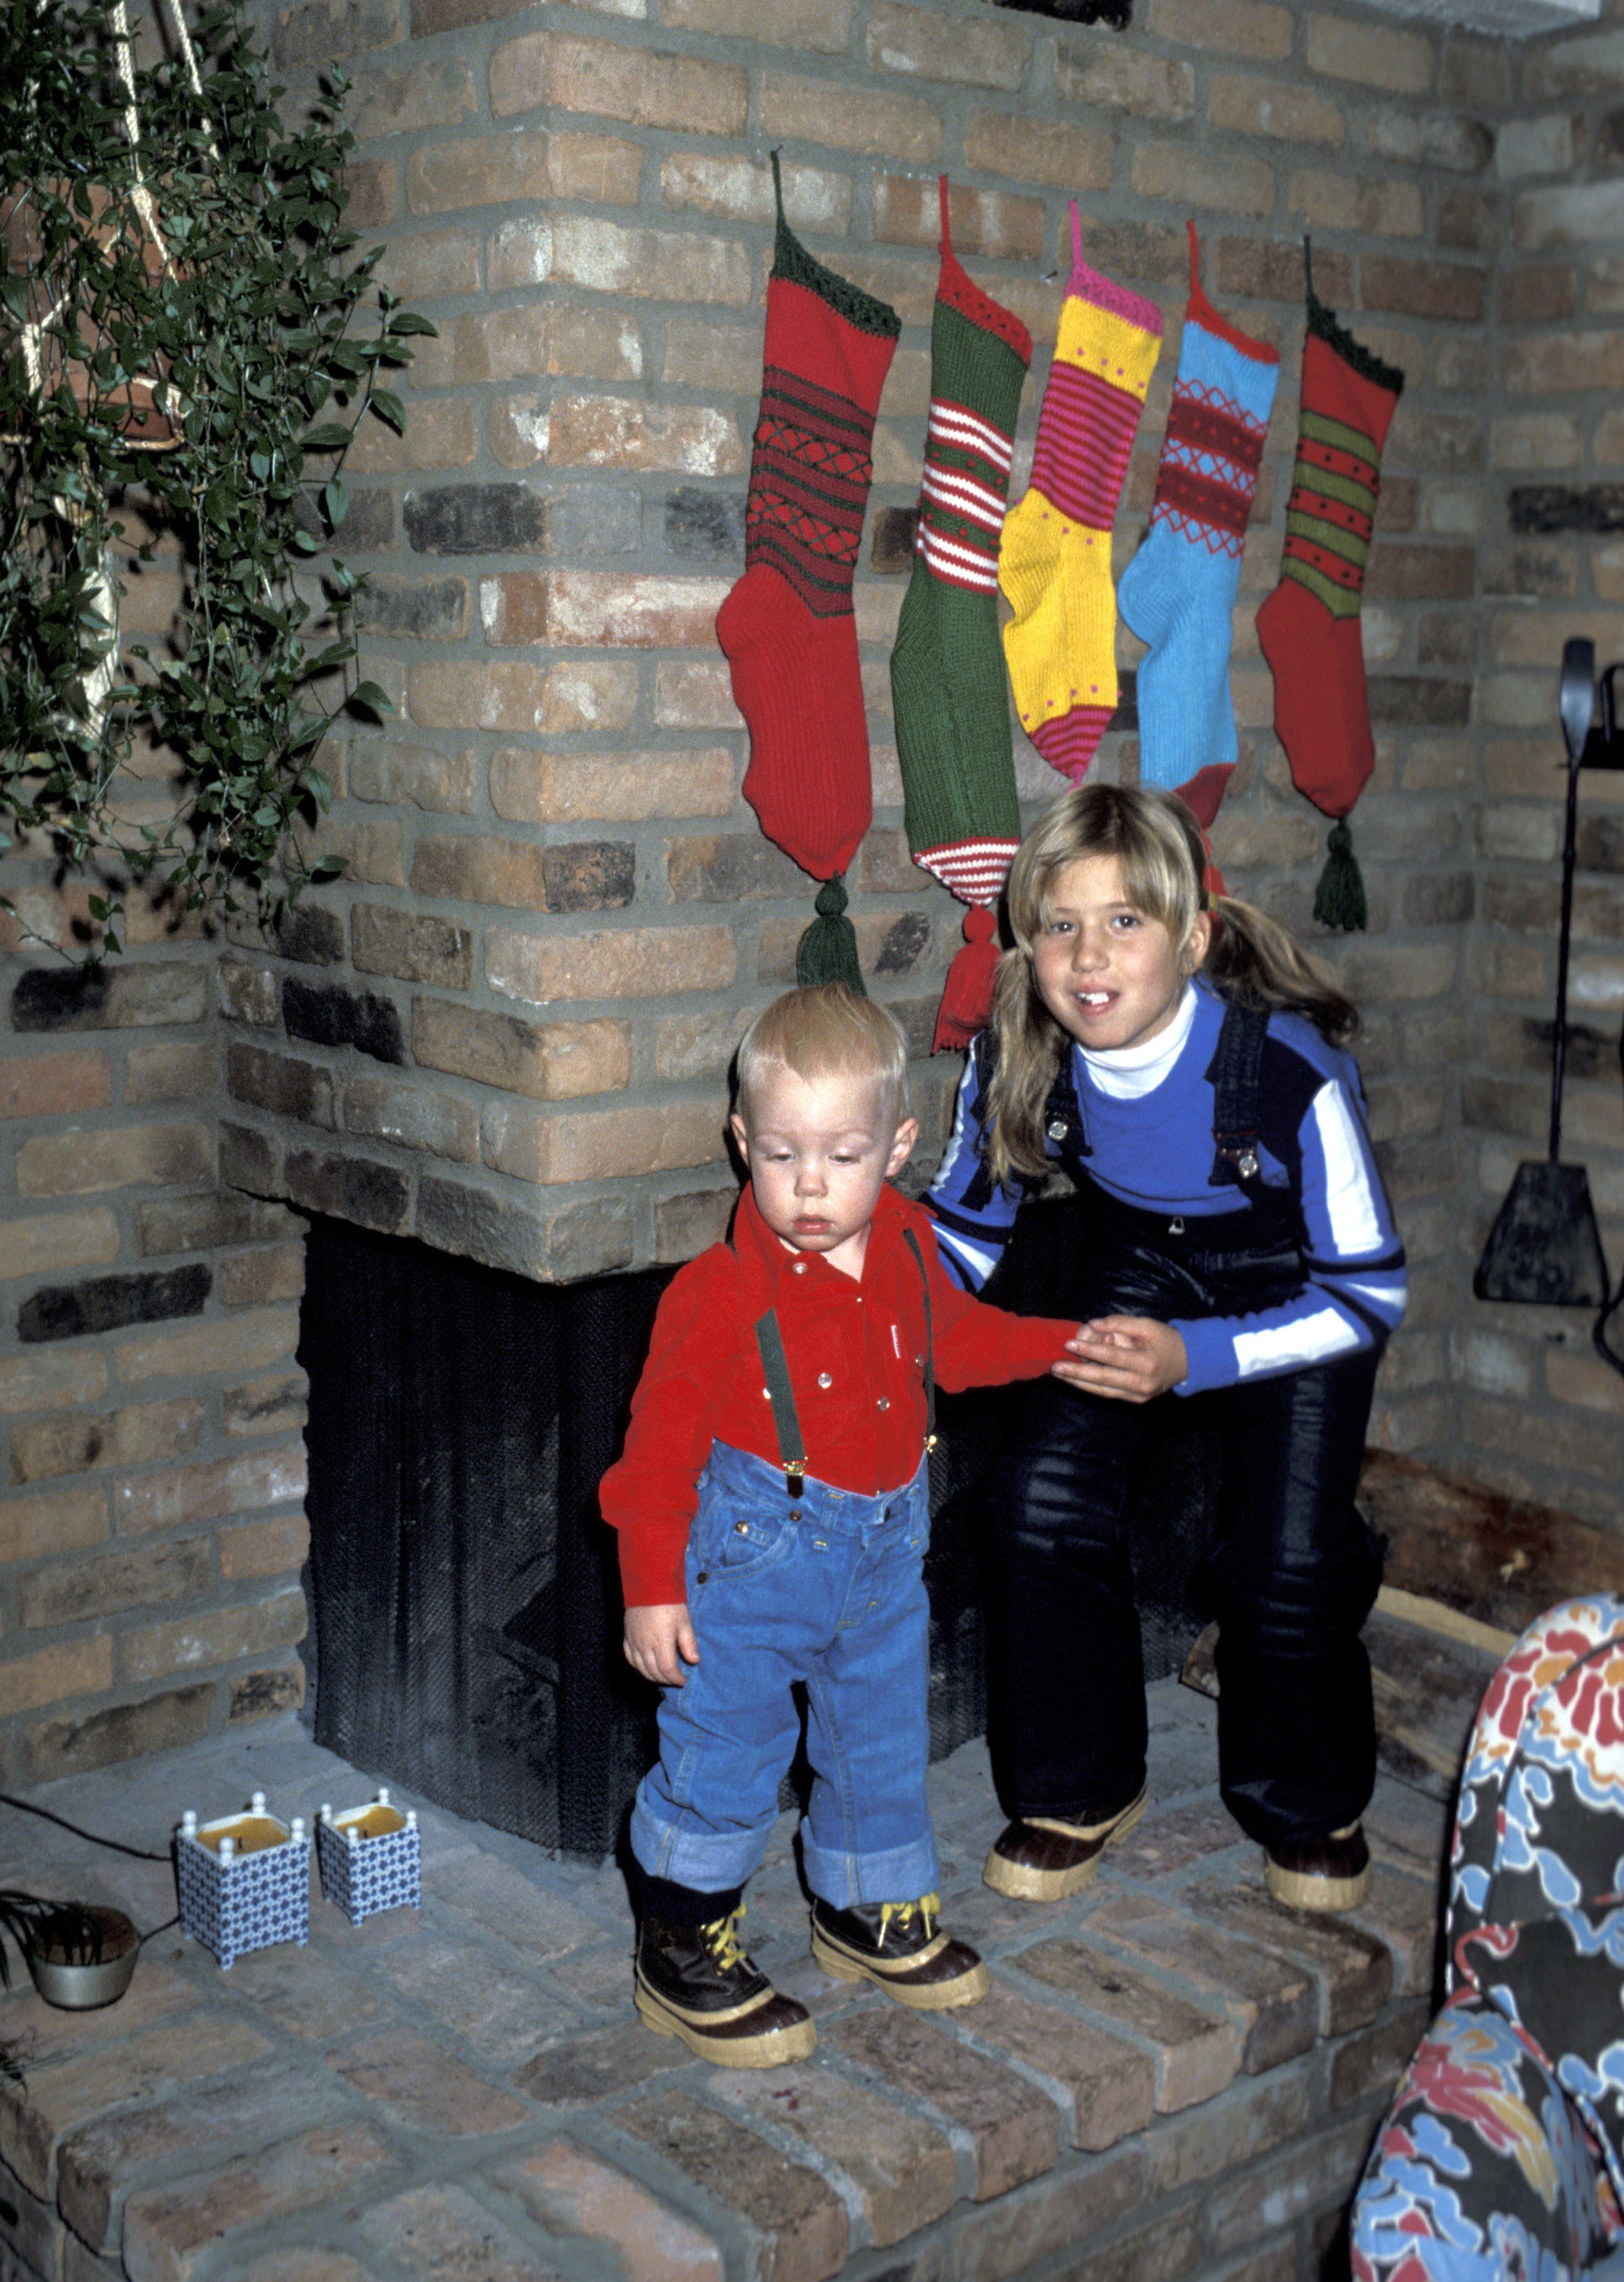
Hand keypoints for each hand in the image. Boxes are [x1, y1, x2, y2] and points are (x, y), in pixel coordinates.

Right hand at [624, 1603, 699, 1685]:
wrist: (647, 1586)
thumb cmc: (668, 1602)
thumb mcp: (684, 1621)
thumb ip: (688, 1642)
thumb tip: (694, 1660)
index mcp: (661, 1643)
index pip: (667, 1669)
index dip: (675, 1678)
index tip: (683, 1680)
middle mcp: (645, 1646)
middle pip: (653, 1671)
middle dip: (665, 1679)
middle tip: (674, 1680)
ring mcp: (634, 1642)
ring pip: (640, 1668)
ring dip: (651, 1676)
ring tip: (662, 1676)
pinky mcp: (627, 1636)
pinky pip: (629, 1657)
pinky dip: (637, 1667)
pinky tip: (644, 1667)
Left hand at [1051, 1317, 1188, 1403]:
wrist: (1188, 1362)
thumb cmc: (1165, 1339)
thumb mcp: (1147, 1325)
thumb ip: (1120, 1323)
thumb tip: (1094, 1324)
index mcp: (1146, 1363)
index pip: (1111, 1357)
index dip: (1088, 1351)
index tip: (1068, 1344)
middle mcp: (1142, 1383)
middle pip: (1103, 1379)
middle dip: (1076, 1373)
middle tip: (1055, 1367)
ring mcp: (1139, 1395)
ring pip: (1103, 1391)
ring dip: (1079, 1383)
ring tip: (1060, 1375)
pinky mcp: (1136, 1401)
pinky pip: (1109, 1394)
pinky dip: (1091, 1388)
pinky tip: (1076, 1381)